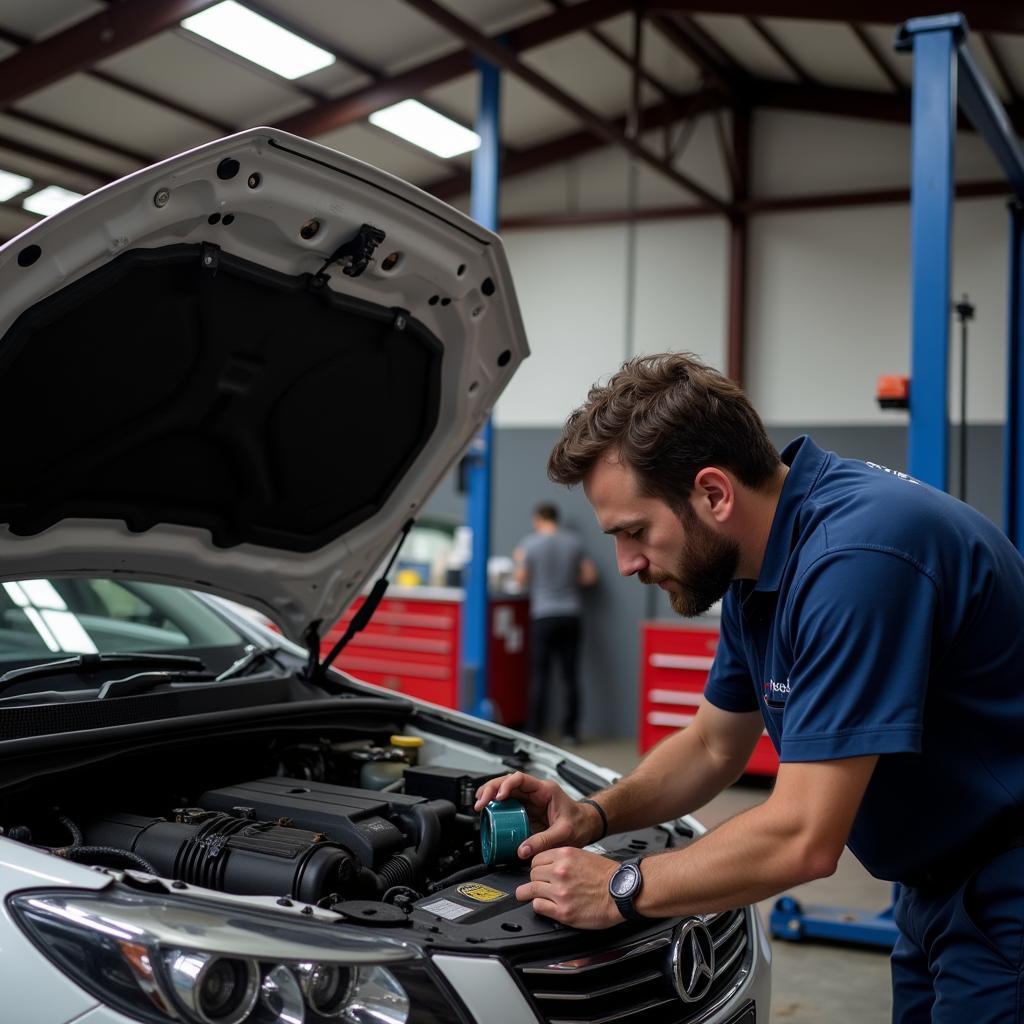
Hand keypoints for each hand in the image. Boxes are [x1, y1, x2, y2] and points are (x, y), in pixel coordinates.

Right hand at [473, 772, 602, 857]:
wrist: (587, 825)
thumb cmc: (579, 823)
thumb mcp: (563, 834)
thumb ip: (543, 842)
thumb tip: (522, 849)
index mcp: (545, 790)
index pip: (520, 779)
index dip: (506, 785)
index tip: (498, 797)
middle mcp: (535, 792)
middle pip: (507, 782)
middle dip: (491, 789)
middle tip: (480, 802)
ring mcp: (529, 801)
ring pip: (505, 791)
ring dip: (490, 795)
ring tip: (479, 805)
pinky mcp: (526, 811)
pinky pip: (508, 805)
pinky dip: (496, 807)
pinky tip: (487, 812)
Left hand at [516, 848, 621, 928]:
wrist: (622, 891)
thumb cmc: (607, 875)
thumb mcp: (583, 855)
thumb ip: (563, 859)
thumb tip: (547, 865)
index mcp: (565, 855)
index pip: (536, 859)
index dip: (537, 867)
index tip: (538, 873)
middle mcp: (560, 871)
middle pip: (532, 874)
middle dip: (535, 880)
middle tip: (539, 885)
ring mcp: (560, 892)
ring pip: (530, 890)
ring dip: (530, 894)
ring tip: (527, 896)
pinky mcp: (563, 911)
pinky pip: (538, 906)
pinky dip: (539, 906)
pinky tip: (544, 905)